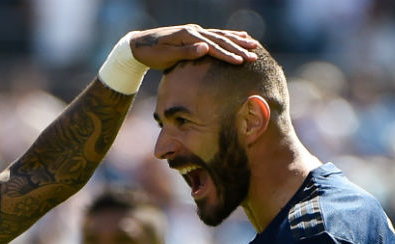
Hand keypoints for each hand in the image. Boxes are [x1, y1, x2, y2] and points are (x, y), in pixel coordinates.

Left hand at [130, 24, 258, 68]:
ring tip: (254, 44)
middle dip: (238, 48)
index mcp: (189, 36)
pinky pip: (215, 34)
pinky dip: (229, 35)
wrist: (140, 45)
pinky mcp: (194, 34)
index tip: (241, 61)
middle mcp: (194, 31)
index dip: (227, 54)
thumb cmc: (152, 54)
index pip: (212, 46)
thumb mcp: (166, 56)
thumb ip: (187, 52)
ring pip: (221, 35)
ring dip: (238, 40)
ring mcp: (195, 31)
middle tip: (254, 56)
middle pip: (221, 39)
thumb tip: (206, 48)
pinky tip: (240, 35)